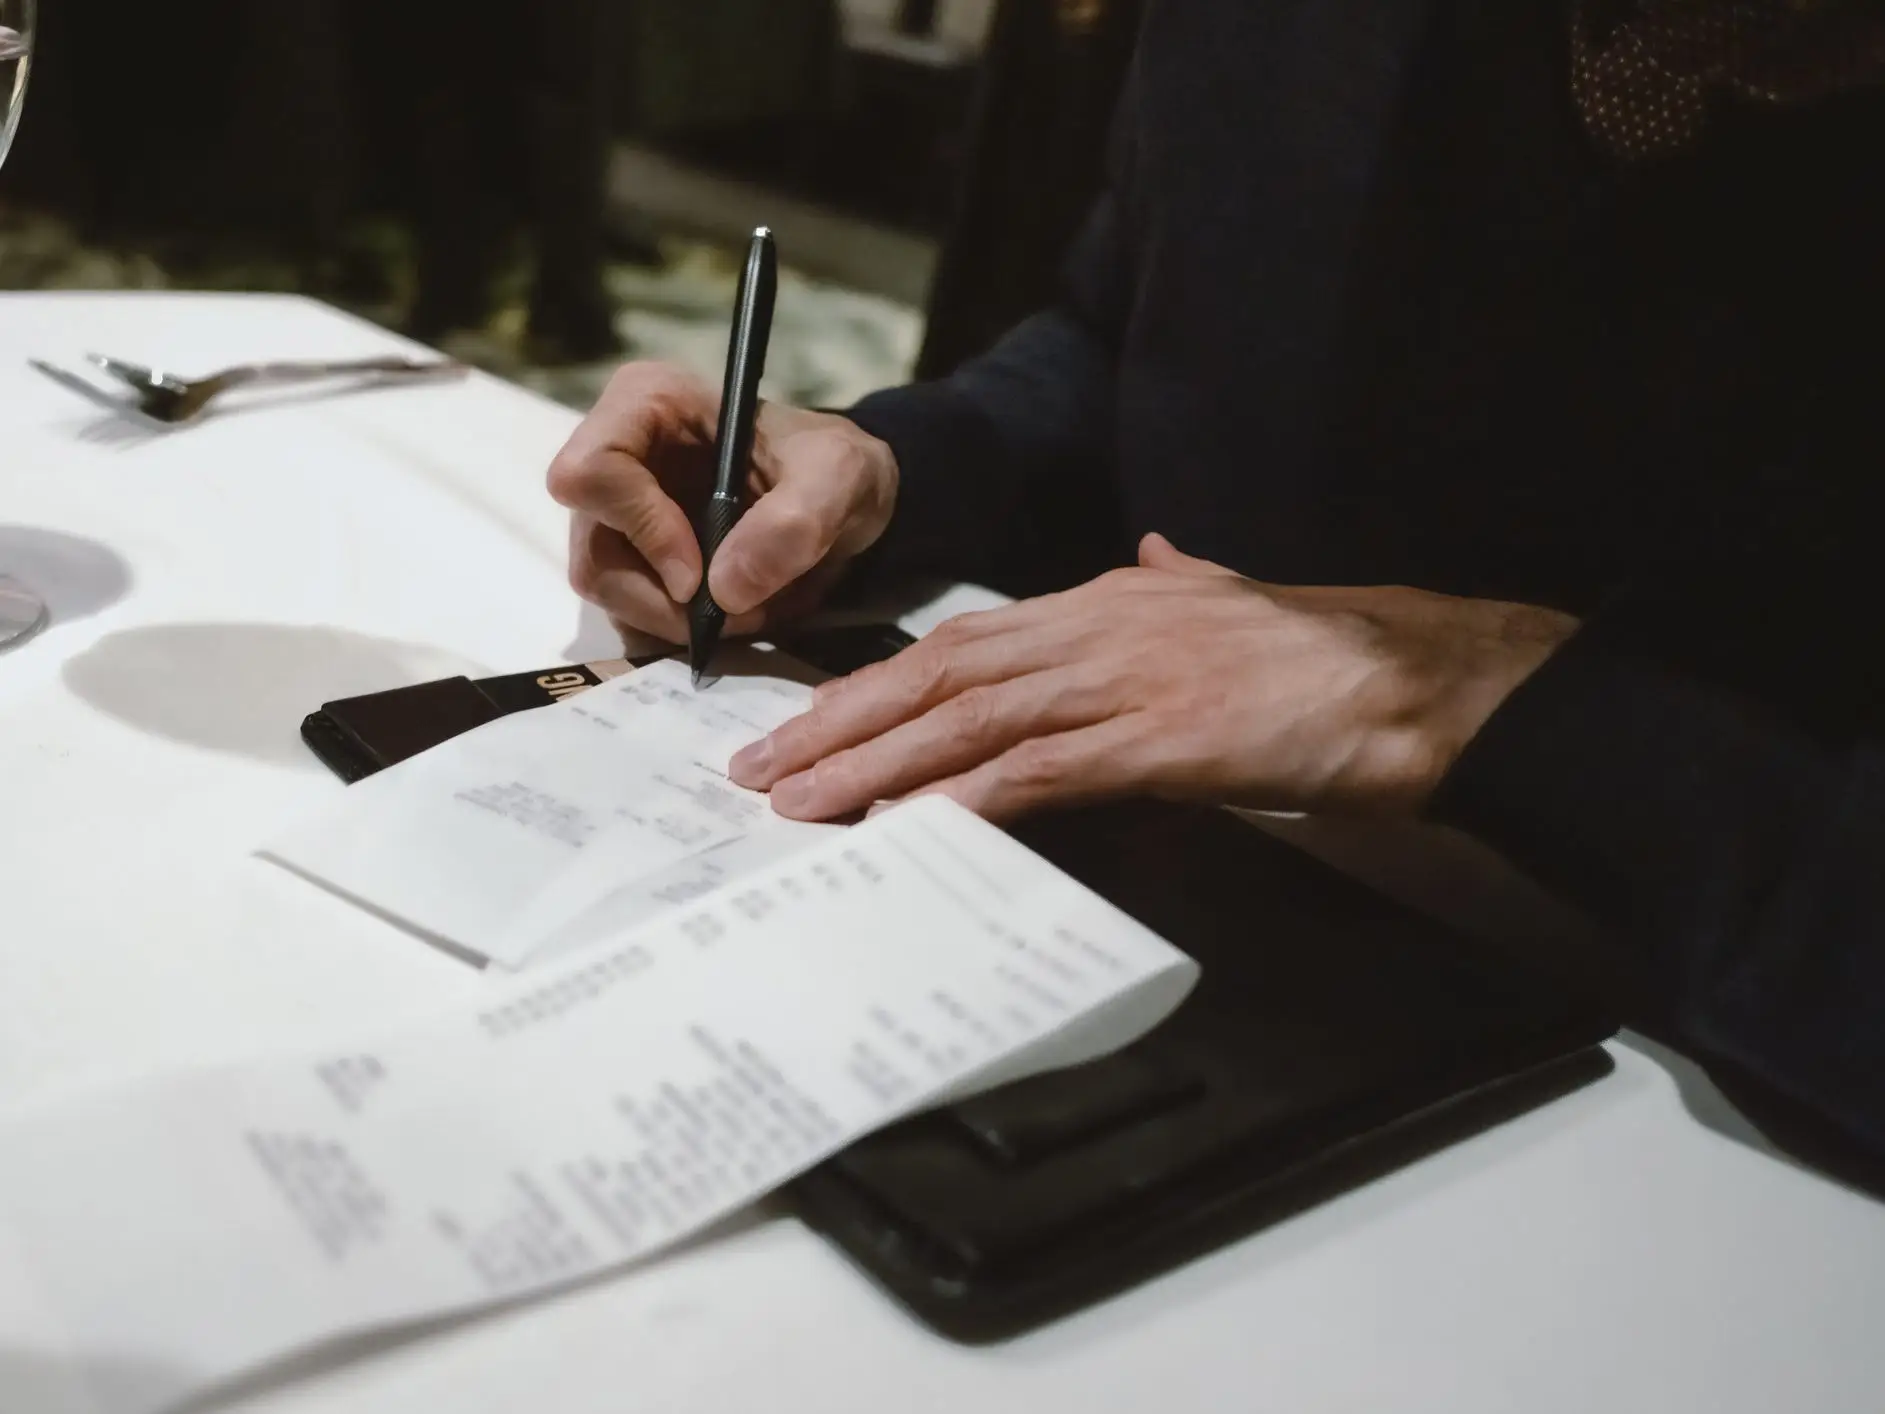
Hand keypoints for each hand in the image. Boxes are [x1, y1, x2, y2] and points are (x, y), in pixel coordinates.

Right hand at [548, 362, 898, 643]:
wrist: (846, 502)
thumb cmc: (835, 467)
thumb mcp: (840, 477)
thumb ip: (794, 523)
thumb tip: (724, 590)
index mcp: (647, 403)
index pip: (590, 471)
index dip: (640, 529)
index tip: (699, 575)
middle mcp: (616, 454)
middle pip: (594, 548)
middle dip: (661, 598)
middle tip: (734, 614)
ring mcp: (617, 513)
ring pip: (605, 588)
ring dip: (672, 620)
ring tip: (744, 614)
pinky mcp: (631, 559)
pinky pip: (628, 613)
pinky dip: (677, 630)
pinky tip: (729, 617)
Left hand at [729, 534, 1577, 821]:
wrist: (1407, 679)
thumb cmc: (1320, 656)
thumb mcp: (1228, 598)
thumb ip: (1173, 580)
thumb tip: (1146, 557)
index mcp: (1102, 602)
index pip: (961, 641)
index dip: (875, 683)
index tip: (810, 722)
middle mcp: (1093, 629)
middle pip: (937, 673)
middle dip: (839, 722)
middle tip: (761, 770)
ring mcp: (1120, 682)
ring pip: (965, 718)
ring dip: (872, 763)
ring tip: (798, 804)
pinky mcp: (1155, 741)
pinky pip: (1035, 772)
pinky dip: (961, 798)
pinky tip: (905, 826)